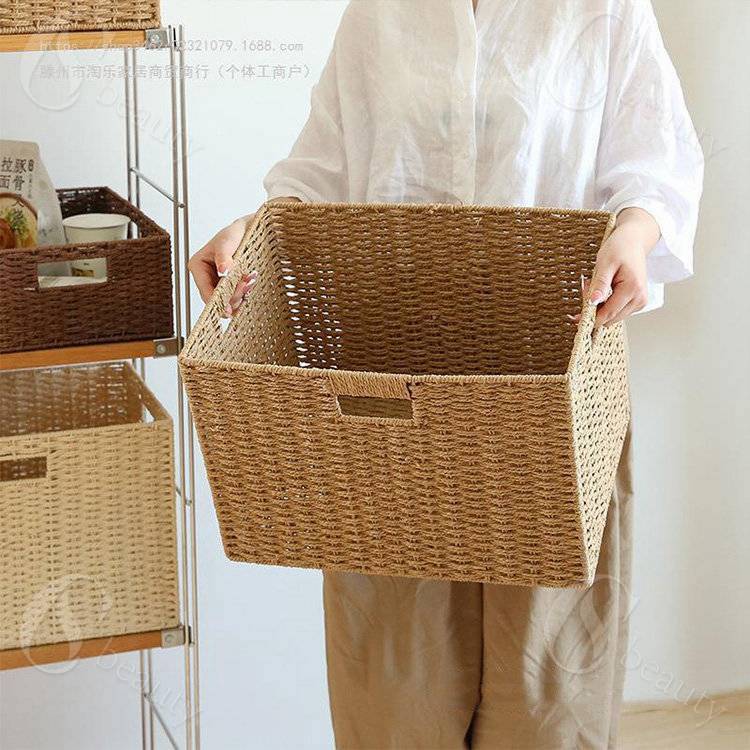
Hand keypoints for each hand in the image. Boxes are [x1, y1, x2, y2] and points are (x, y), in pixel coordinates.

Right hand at [188, 214, 256, 316]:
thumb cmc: (234, 234)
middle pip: (216, 299)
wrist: (248, 232)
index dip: (216, 302)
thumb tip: (223, 270)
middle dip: (231, 298)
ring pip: (226, 301)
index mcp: (198, 266)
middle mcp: (205, 277)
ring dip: (239, 296)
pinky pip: (234, 298)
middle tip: (246, 287)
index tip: (228, 309)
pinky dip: (243, 295)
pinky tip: (249, 285)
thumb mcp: (227, 242)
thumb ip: (224, 257)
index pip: (205, 290)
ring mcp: (217, 283)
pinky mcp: (228, 286)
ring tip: (249, 281)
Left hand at [586, 207, 660, 325]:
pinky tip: (602, 288)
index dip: (590, 318)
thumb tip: (594, 302)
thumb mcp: (605, 264)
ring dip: (599, 306)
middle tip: (585, 287)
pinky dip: (605, 303)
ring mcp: (640, 302)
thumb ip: (600, 285)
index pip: (608, 313)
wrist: (634, 241)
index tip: (574, 317)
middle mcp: (640, 299)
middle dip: (594, 309)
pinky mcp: (637, 302)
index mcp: (633, 289)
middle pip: (610, 318)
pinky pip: (616, 310)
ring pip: (612, 316)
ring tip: (594, 284)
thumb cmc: (620, 248)